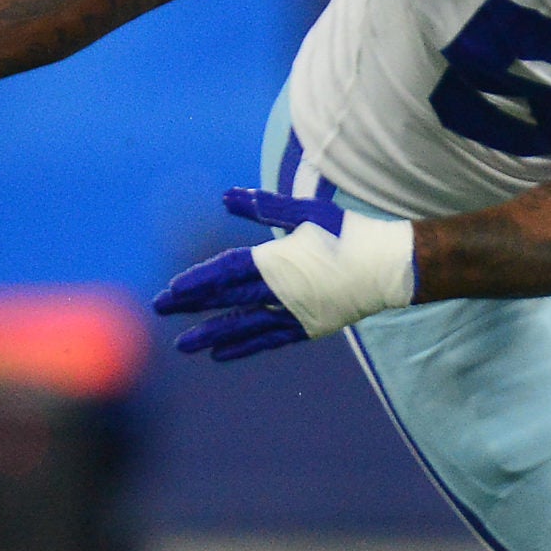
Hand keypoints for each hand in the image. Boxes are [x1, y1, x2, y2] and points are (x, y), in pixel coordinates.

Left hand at [153, 187, 414, 361]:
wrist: (390, 268)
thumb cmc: (350, 233)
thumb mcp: (307, 212)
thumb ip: (264, 207)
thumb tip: (225, 196)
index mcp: (277, 261)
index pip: (227, 272)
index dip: (198, 281)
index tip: (173, 289)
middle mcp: (280, 292)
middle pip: (227, 299)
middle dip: (191, 305)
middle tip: (160, 309)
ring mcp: (293, 314)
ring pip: (243, 327)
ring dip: (211, 335)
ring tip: (183, 346)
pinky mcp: (307, 327)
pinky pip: (268, 340)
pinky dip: (244, 347)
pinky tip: (222, 354)